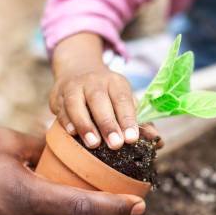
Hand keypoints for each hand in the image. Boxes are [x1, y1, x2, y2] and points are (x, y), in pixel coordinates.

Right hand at [50, 33, 161, 149]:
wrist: (77, 70)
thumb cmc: (108, 95)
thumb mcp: (125, 101)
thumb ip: (140, 121)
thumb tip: (158, 142)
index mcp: (115, 82)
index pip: (123, 99)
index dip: (128, 119)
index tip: (133, 138)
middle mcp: (94, 81)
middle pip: (99, 100)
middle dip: (108, 124)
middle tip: (116, 145)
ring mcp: (73, 86)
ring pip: (76, 103)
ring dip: (85, 124)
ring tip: (93, 144)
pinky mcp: (57, 95)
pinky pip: (60, 108)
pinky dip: (66, 121)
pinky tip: (72, 134)